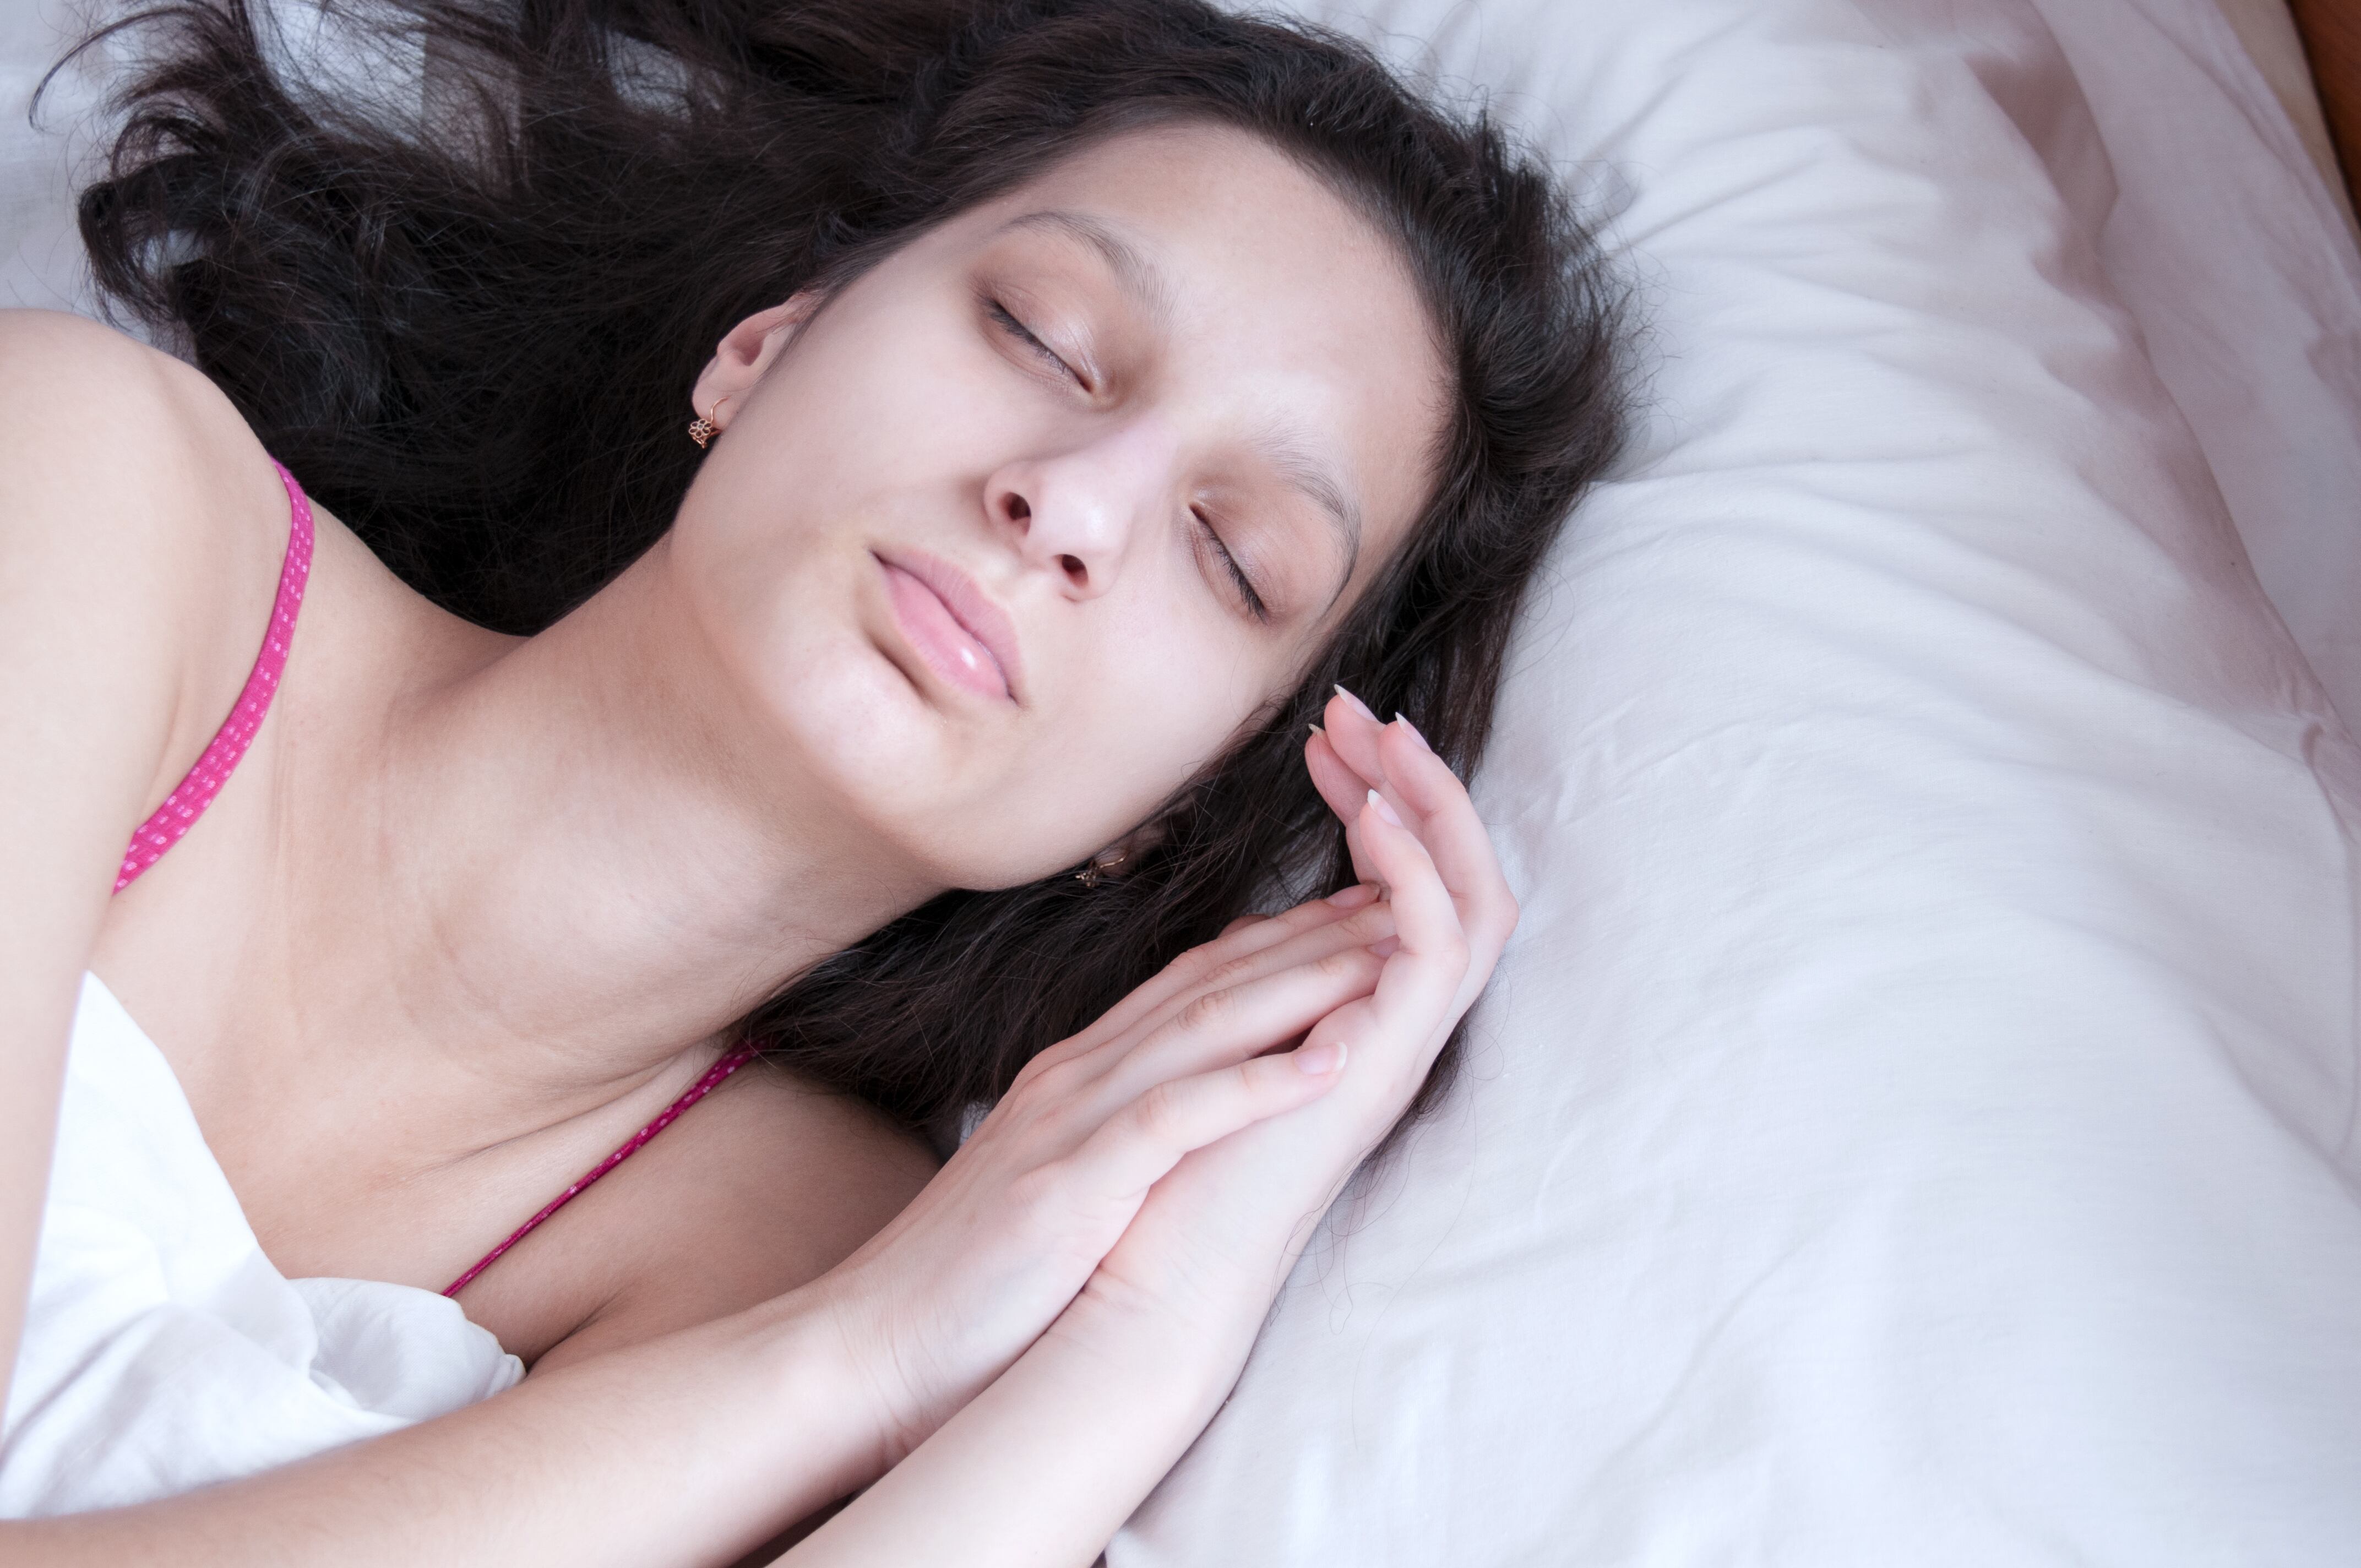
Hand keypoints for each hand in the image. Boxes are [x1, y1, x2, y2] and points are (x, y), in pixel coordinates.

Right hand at [813, 874, 1399, 1463]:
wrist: (876, 1346)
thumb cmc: (972, 1277)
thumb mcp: (1055, 1177)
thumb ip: (1111, 1128)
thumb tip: (1179, 1109)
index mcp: (1076, 1075)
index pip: (1194, 981)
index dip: (1283, 938)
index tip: (1363, 907)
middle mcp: (1076, 1076)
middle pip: (1214, 980)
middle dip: (1316, 934)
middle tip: (1408, 894)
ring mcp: (1070, 1122)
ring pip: (1206, 1025)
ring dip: (1307, 983)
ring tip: (1394, 950)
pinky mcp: (1071, 1184)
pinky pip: (1178, 1117)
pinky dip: (1258, 1085)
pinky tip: (1329, 1063)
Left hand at [1060, 689, 1517, 1346]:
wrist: (1136, 1282)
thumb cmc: (1156, 1177)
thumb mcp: (1205, 1042)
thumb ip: (1252, 984)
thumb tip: (1275, 917)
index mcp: (1348, 1016)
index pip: (1398, 889)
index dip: (1376, 802)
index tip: (1324, 737)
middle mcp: (1387, 1028)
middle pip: (1451, 881)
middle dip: (1415, 785)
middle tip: (1359, 711)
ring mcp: (1394, 1048)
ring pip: (1472, 902)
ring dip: (1431, 808)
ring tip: (1375, 735)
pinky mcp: (1382, 1066)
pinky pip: (1440, 949)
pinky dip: (1418, 873)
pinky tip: (1372, 812)